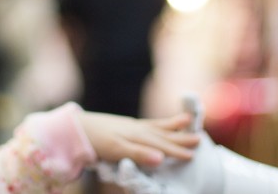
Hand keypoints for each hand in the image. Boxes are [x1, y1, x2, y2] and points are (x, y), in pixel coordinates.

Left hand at [79, 111, 199, 167]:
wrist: (78, 128)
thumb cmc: (96, 142)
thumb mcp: (117, 150)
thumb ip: (139, 154)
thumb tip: (160, 158)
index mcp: (138, 138)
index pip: (161, 146)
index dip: (176, 151)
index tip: (192, 155)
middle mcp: (139, 130)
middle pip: (164, 136)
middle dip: (180, 139)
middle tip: (199, 141)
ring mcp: (135, 126)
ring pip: (160, 127)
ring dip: (175, 126)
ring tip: (189, 122)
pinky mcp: (130, 124)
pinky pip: (152, 122)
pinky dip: (164, 121)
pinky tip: (170, 118)